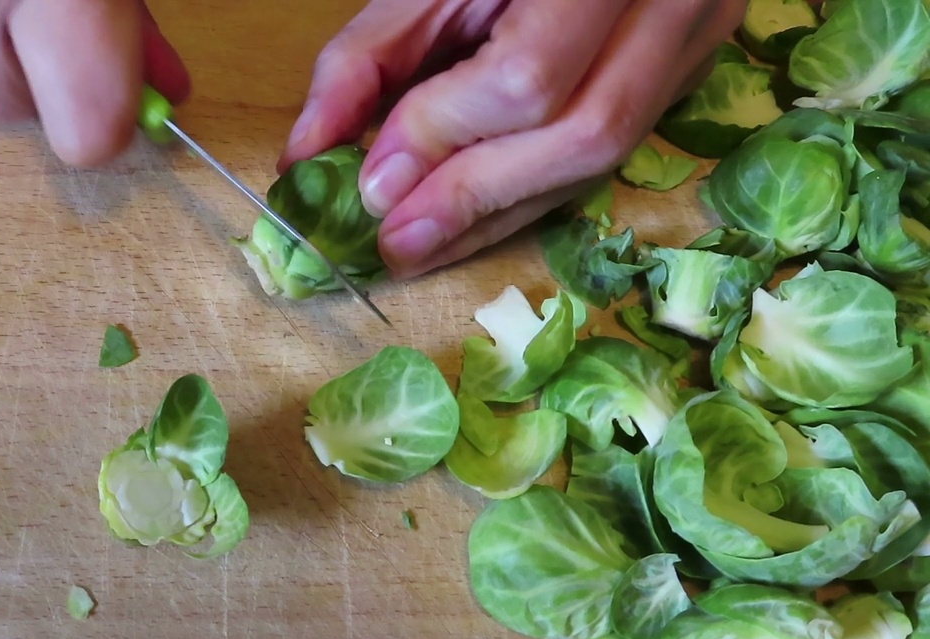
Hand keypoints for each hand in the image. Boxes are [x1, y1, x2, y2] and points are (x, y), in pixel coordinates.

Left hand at [279, 0, 746, 278]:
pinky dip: (530, 192)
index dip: (444, 137)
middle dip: (477, 199)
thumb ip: (368, 59)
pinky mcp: (690, 73)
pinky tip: (468, 218)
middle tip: (392, 244)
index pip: (528, 78)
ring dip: (500, 214)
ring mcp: (697, 40)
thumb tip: (308, 157)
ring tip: (419, 246)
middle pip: (585, 134)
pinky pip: (609, 156)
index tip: (372, 185)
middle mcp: (677, 0)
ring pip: (603, 158)